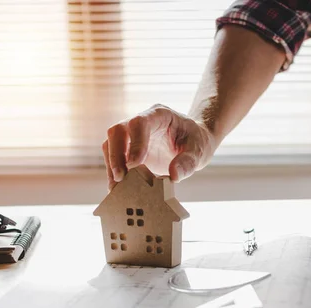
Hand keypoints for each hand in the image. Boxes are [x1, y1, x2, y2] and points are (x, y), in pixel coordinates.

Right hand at [102, 104, 217, 189]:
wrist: (194, 141)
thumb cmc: (197, 141)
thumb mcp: (200, 150)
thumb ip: (188, 162)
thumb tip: (174, 176)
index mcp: (159, 115)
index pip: (139, 123)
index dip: (135, 143)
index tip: (135, 164)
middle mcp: (141, 122)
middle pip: (118, 131)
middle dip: (116, 155)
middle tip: (120, 178)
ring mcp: (132, 135)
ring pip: (111, 144)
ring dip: (112, 165)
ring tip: (117, 187)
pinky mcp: (129, 149)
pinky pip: (114, 158)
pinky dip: (114, 173)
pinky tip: (118, 188)